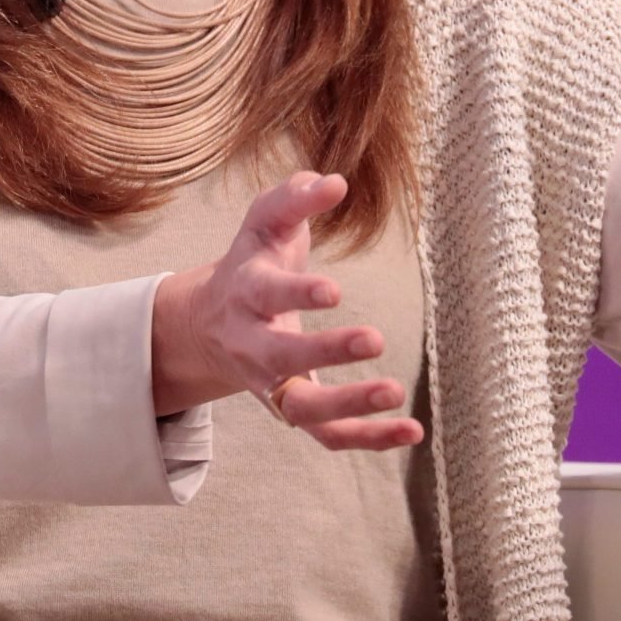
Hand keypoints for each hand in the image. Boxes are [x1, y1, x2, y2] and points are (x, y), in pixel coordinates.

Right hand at [150, 170, 422, 452]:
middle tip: (373, 339)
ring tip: (395, 393)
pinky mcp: (293, 410)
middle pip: (281, 357)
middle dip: (324, 351)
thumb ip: (295, 197)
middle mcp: (252, 344)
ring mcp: (272, 383)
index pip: (267, 294)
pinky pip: (328, 435)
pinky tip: (413, 431)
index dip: (297, 294)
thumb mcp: (264, 222)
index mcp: (246, 291)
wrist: (208, 325)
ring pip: (303, 409)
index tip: (333, 291)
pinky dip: (368, 438)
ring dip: (348, 405)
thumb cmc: (252, 262)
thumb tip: (335, 182)